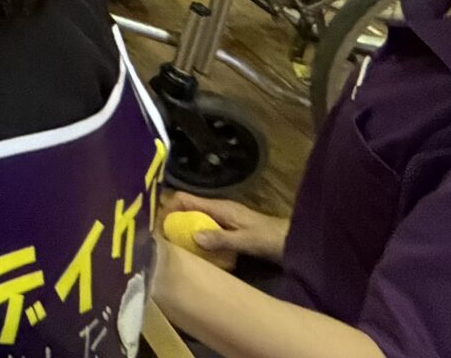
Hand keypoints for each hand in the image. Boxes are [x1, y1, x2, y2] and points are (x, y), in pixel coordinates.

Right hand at [160, 194, 288, 267]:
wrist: (294, 242)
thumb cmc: (271, 239)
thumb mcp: (246, 240)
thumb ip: (220, 238)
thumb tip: (191, 235)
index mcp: (220, 207)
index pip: (185, 199)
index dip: (168, 207)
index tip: (157, 224)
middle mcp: (218, 210)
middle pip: (186, 208)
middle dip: (171, 219)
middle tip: (159, 238)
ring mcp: (223, 219)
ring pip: (194, 219)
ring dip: (182, 229)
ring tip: (170, 246)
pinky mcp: (228, 230)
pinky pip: (204, 229)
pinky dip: (195, 236)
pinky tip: (192, 251)